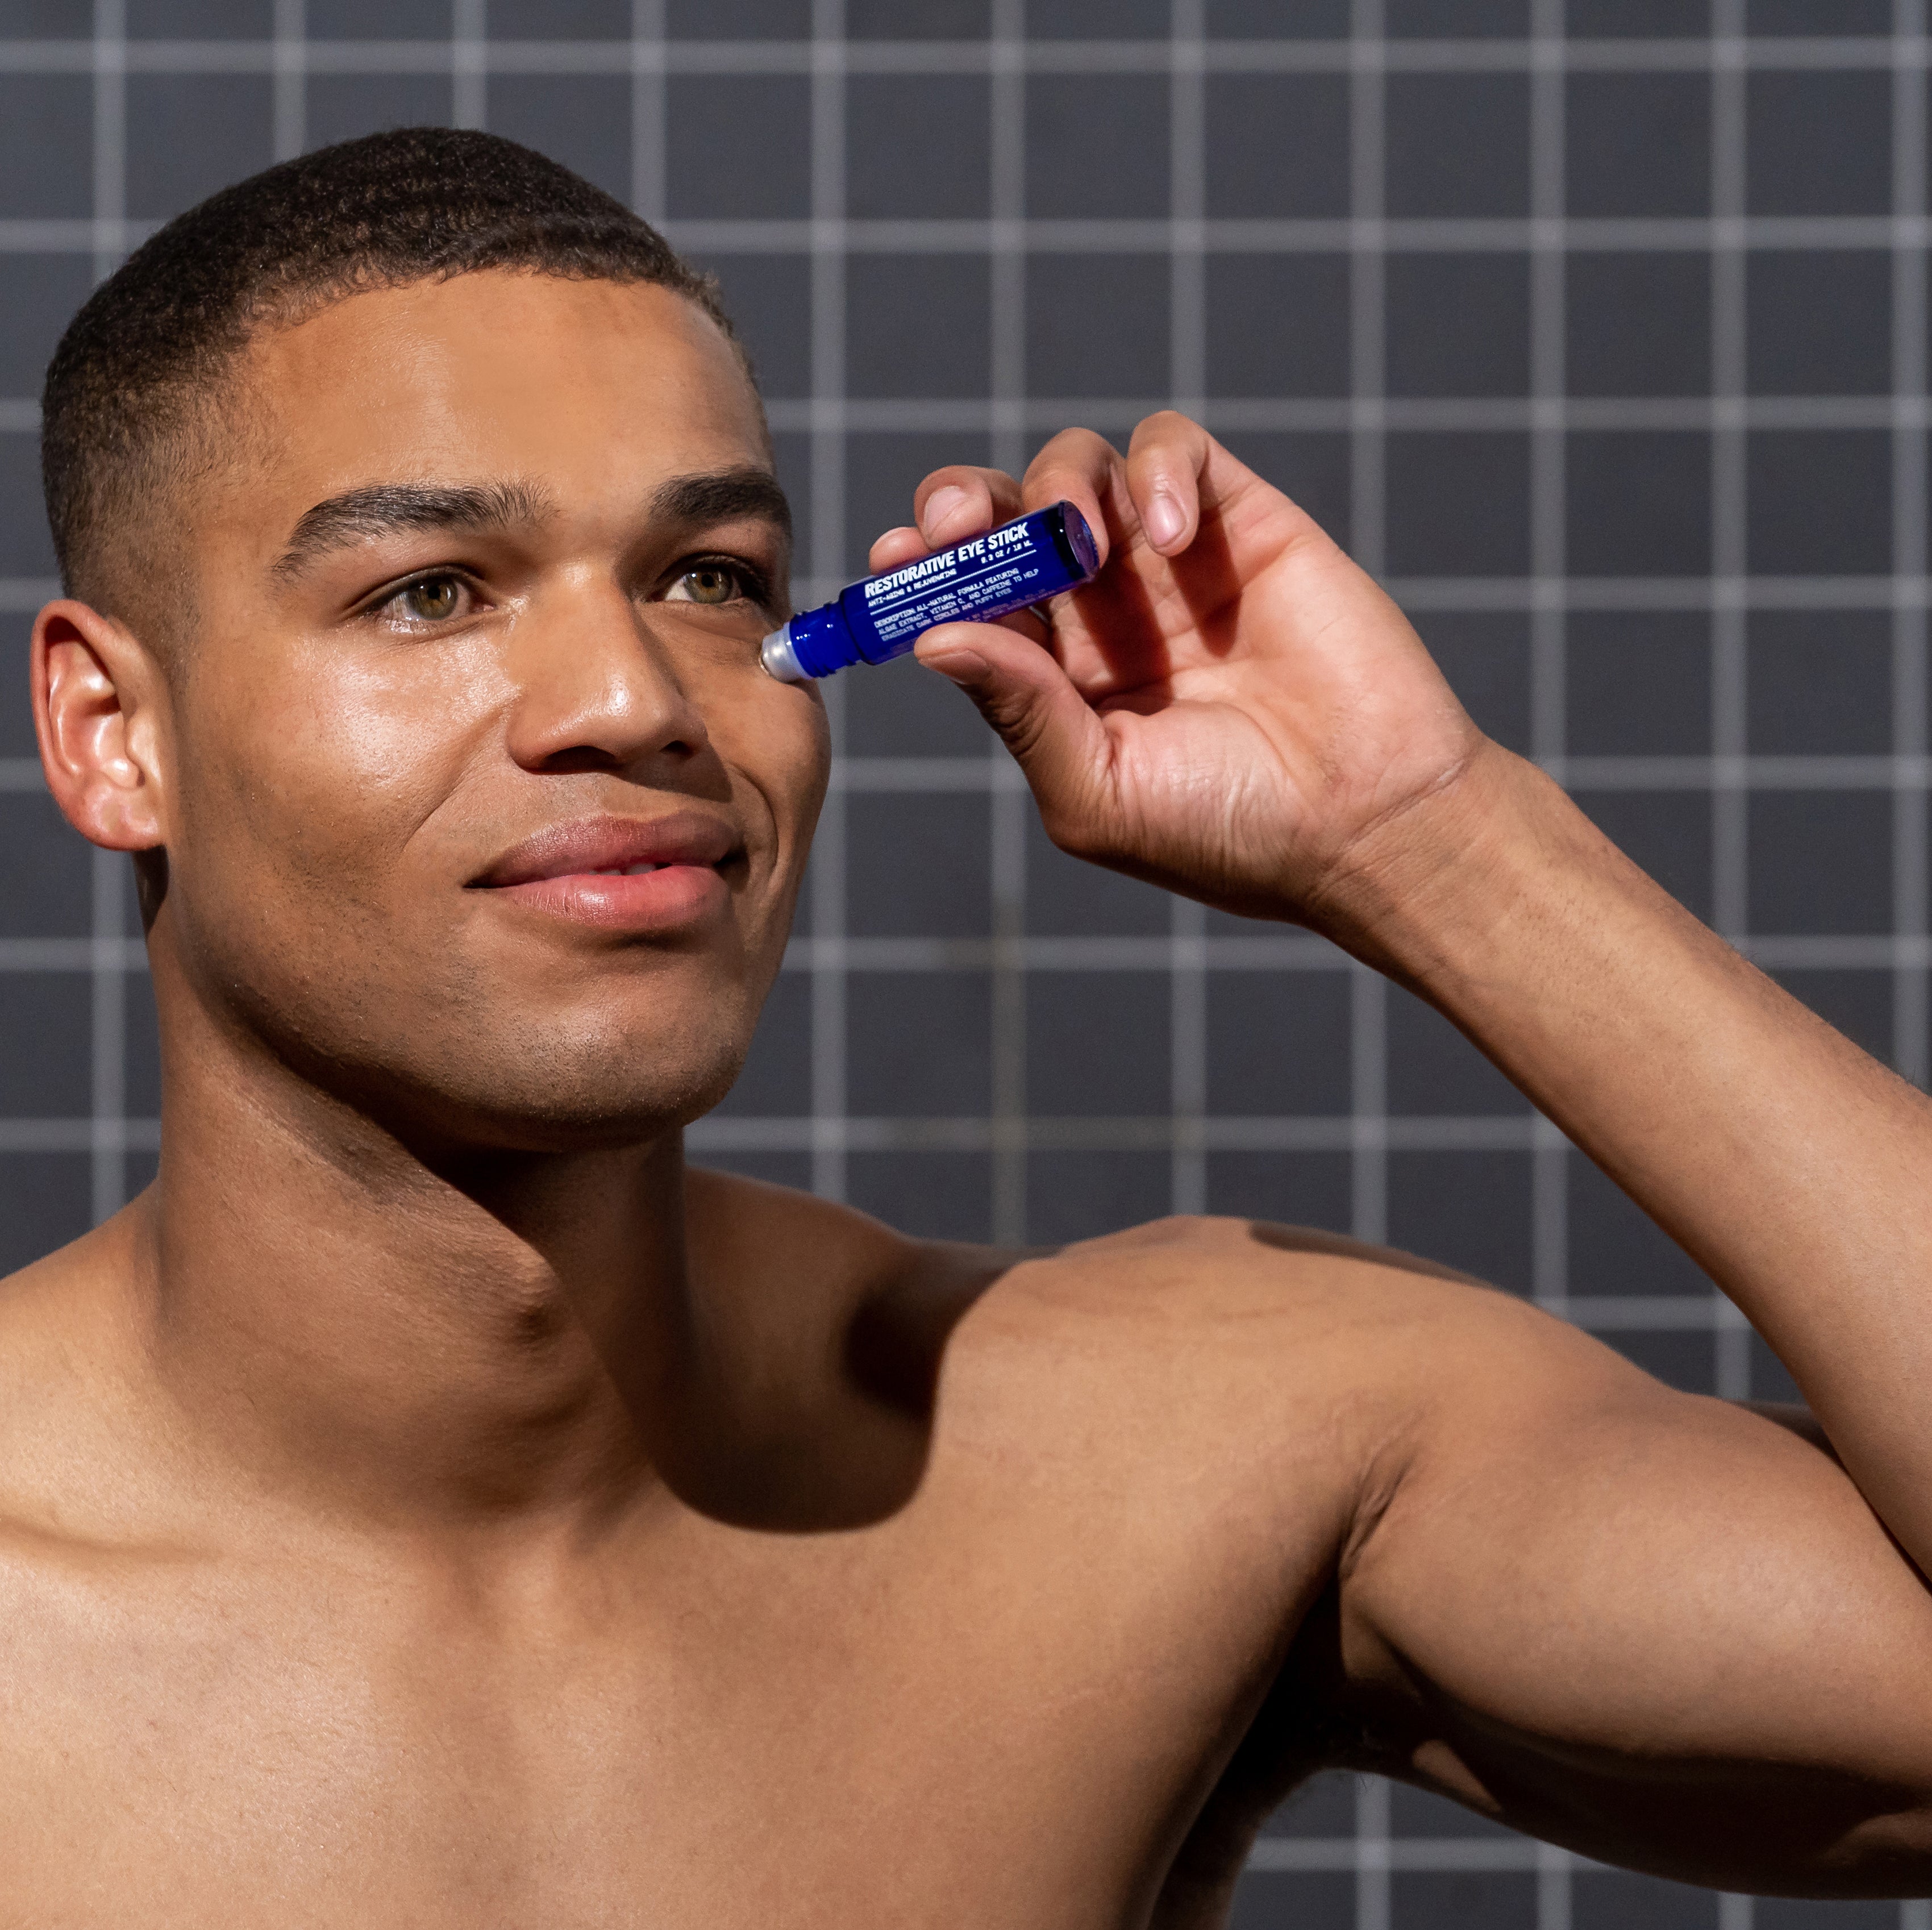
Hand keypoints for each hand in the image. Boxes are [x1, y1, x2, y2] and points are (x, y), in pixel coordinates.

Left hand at [871, 412, 1488, 923]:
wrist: (1366, 819)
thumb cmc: (1229, 831)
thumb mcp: (1096, 792)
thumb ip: (1019, 712)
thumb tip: (931, 638)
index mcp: (1051, 680)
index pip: (963, 601)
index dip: (920, 573)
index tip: (892, 565)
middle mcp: (1098, 613)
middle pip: (1002, 519)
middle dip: (963, 507)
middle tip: (958, 525)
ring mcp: (1165, 564)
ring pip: (1076, 469)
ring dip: (1056, 489)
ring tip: (1086, 549)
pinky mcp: (1238, 520)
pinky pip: (1172, 450)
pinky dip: (1154, 471)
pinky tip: (1167, 537)